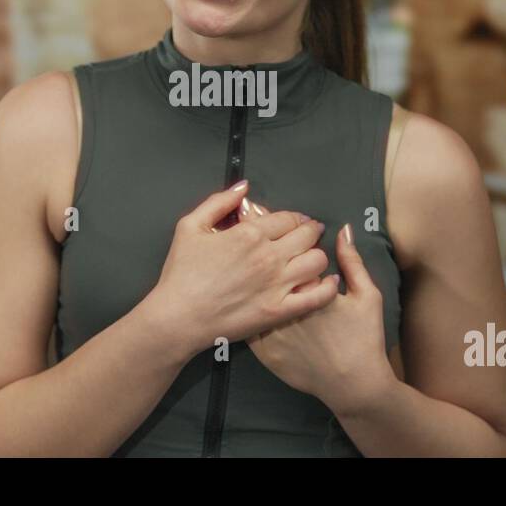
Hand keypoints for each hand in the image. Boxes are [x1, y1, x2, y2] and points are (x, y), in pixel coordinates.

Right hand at [145, 181, 338, 354]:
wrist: (177, 318)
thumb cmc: (181, 275)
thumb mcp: (189, 226)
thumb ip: (218, 202)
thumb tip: (243, 187)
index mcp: (249, 234)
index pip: (288, 218)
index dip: (295, 218)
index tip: (296, 222)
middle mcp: (268, 256)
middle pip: (308, 235)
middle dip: (311, 232)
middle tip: (308, 236)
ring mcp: (277, 284)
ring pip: (317, 261)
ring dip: (317, 256)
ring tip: (309, 259)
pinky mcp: (280, 311)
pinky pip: (317, 296)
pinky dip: (327, 287)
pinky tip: (328, 282)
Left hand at [243, 200, 395, 413]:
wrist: (351, 384)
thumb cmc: (363, 338)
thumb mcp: (366, 295)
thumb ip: (352, 262)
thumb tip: (343, 231)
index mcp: (307, 285)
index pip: (282, 248)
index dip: (270, 229)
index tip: (260, 211)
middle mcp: (284, 304)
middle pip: (260, 267)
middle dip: (250, 245)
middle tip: (242, 226)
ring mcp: (271, 329)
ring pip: (247, 294)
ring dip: (240, 275)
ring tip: (233, 258)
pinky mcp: (263, 351)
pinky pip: (244, 324)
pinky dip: (240, 308)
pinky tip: (237, 297)